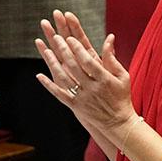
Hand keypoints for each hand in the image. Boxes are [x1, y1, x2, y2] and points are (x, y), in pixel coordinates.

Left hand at [35, 13, 136, 137]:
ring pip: (64, 79)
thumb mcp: (122, 76)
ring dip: (54, 64)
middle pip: (74, 67)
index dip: (78, 49)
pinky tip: (39, 75)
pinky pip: (59, 94)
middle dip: (64, 51)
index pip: (88, 62)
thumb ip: (112, 58)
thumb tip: (109, 37)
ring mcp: (82, 98)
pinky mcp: (75, 106)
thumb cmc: (121, 96)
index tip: (70, 38)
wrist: (118, 124)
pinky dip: (48, 85)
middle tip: (56, 37)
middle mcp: (92, 89)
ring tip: (46, 51)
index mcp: (104, 80)